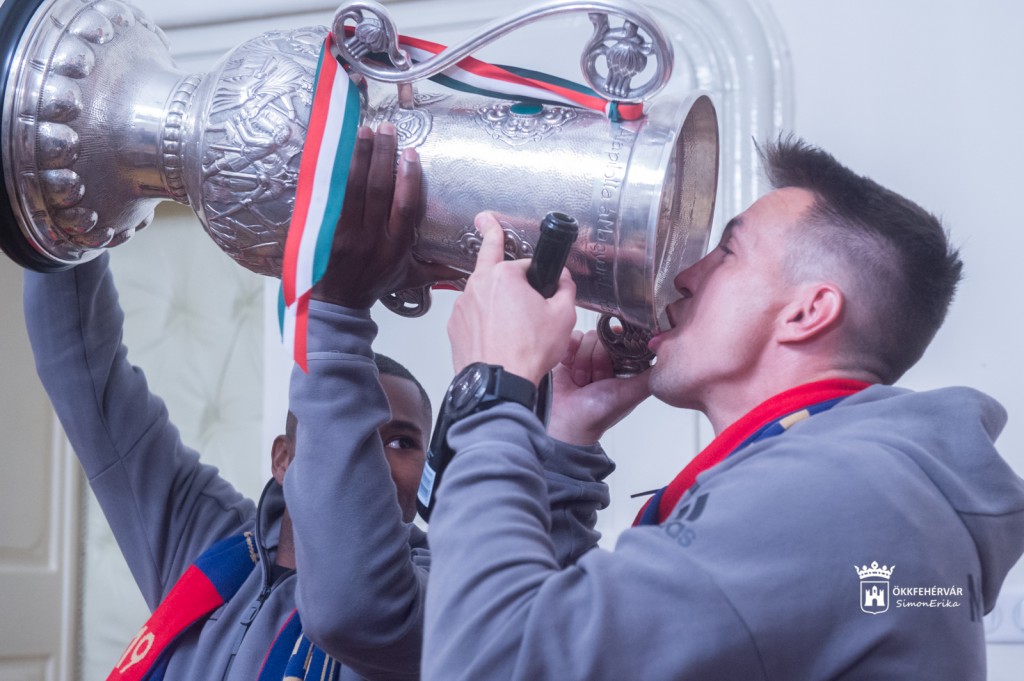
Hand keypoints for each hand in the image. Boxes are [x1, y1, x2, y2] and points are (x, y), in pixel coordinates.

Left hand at [311, 123, 455, 307]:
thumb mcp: (411, 278)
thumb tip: (469, 266)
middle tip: (386, 129)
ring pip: (353, 189)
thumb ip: (439, 269)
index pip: (405, 207)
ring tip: (364, 131)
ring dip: (358, 157)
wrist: (338, 303)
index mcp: (396, 246)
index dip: (408, 178)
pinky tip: (338, 152)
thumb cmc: (376, 285)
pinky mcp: (326, 229)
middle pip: (378, 190)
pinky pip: (331, 196)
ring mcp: (347, 233)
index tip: (410, 153)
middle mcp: (372, 237)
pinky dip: (335, 173)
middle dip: (382, 156)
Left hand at [447, 211, 576, 384]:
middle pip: (492, 267)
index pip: (522, 262)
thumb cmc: (527, 352)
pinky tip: (498, 337)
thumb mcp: (563, 316)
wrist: (500, 384)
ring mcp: (462, 308)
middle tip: (486, 222)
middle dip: (495, 254)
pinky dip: (482, 322)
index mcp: (504, 275)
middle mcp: (477, 286)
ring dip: (494, 301)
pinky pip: (471, 317)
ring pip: (481, 295)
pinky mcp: (454, 328)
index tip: (506, 240)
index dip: (536, 273)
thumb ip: (566, 289)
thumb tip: (564, 280)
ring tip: (511, 325)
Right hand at [547, 329, 650, 444]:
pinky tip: (570, 369)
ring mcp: (589, 355)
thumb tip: (668, 360)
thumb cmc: (599, 413)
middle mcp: (609, 359)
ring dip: (583, 361)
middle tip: (597, 380)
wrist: (567, 422)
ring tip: (582, 381)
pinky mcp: (570, 354)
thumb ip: (649, 377)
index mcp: (626, 366)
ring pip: (589, 337)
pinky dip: (570, 352)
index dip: (621, 346)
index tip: (615, 361)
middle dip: (599, 359)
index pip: (628, 339)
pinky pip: (573, 337)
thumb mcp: (630, 394)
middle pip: (606, 336)